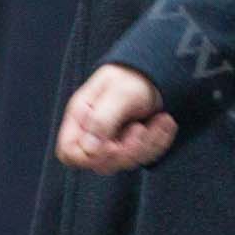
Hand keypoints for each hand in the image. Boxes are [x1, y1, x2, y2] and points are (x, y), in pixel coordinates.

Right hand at [55, 63, 176, 173]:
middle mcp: (95, 132)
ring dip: (148, 144)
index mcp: (82, 117)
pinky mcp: (134, 143)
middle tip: (140, 128)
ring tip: (160, 119)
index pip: (69, 151)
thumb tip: (90, 147)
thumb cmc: (134, 76)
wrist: (157, 71)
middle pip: (100, 163)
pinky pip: (145, 156)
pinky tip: (165, 122)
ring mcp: (115, 139)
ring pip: (126, 163)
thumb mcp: (120, 93)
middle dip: (126, 151)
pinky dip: (159, 142)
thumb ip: (102, 119)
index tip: (113, 145)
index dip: (89, 157)